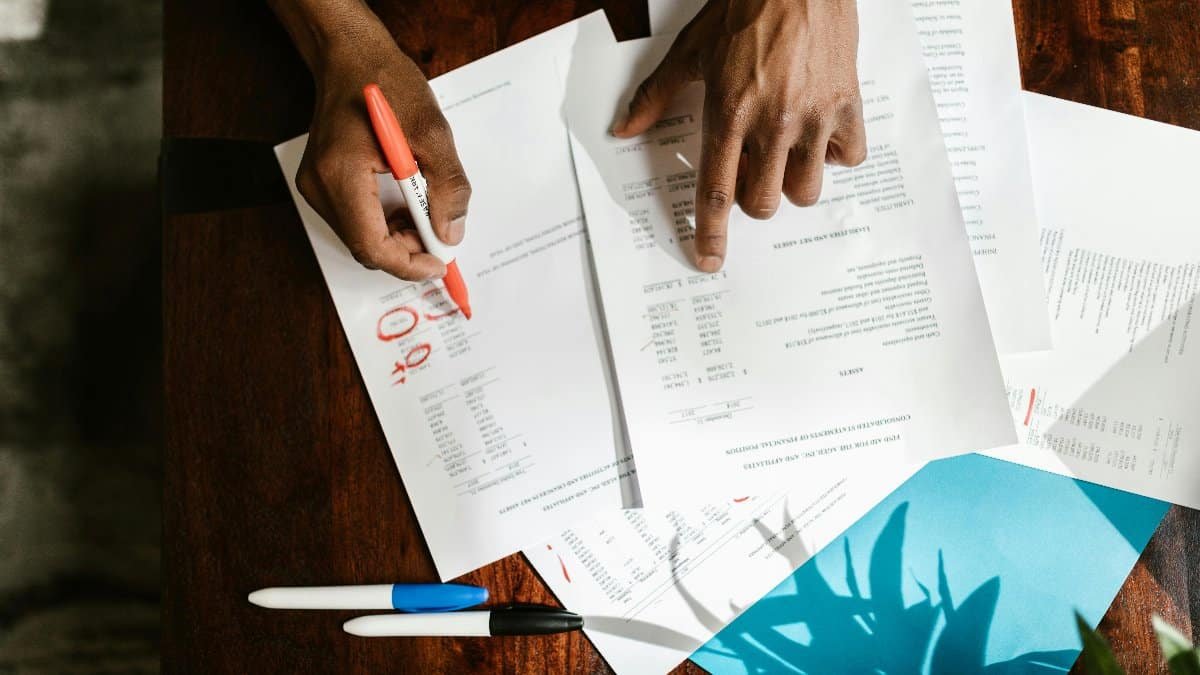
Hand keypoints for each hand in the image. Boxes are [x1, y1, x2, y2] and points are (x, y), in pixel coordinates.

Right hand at [273, 2, 470, 280]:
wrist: (351, 55)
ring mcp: (316, 187)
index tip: (440, 262)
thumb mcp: (433, 133)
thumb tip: (452, 232)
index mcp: (341, 176)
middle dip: (407, 250)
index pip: (373, 246)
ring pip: (362, 237)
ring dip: (398, 236)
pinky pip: (355, 220)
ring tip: (425, 210)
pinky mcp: (321, 183)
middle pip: (366, 247)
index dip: (410, 264)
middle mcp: (320, 187)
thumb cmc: (386, 83)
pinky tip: (405, 202)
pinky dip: (385, 221)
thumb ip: (447, 187)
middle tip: (440, 234)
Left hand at [612, 0, 866, 271]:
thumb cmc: (742, 10)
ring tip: (788, 154)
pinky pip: (849, 158)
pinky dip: (836, 155)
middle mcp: (771, 122)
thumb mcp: (689, 51)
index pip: (716, 191)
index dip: (710, 233)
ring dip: (793, 183)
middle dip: (755, 199)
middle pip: (763, 202)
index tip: (709, 259)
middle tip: (753, 172)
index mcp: (728, 113)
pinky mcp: (847, 104)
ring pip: (806, 190)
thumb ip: (656, 96)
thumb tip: (625, 129)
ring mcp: (812, 116)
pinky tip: (821, 134)